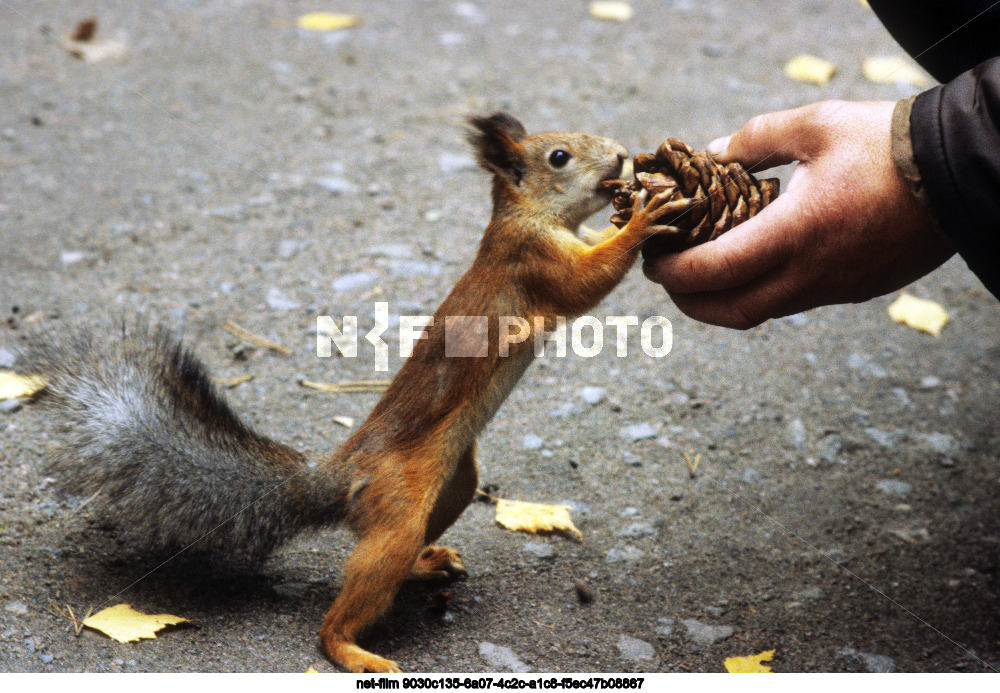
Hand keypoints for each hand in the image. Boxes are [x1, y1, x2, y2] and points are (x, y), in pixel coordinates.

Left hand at [642, 100, 954, 328]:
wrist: (959, 171)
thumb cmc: (885, 144)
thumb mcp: (814, 126)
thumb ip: (755, 139)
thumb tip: (712, 153)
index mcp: (794, 234)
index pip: (713, 273)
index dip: (673, 274)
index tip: (653, 260)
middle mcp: (811, 273)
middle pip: (730, 311)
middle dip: (689, 301)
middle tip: (668, 278)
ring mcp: (834, 288)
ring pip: (762, 312)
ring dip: (724, 300)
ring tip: (704, 273)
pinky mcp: (854, 290)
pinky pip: (793, 302)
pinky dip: (762, 292)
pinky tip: (755, 265)